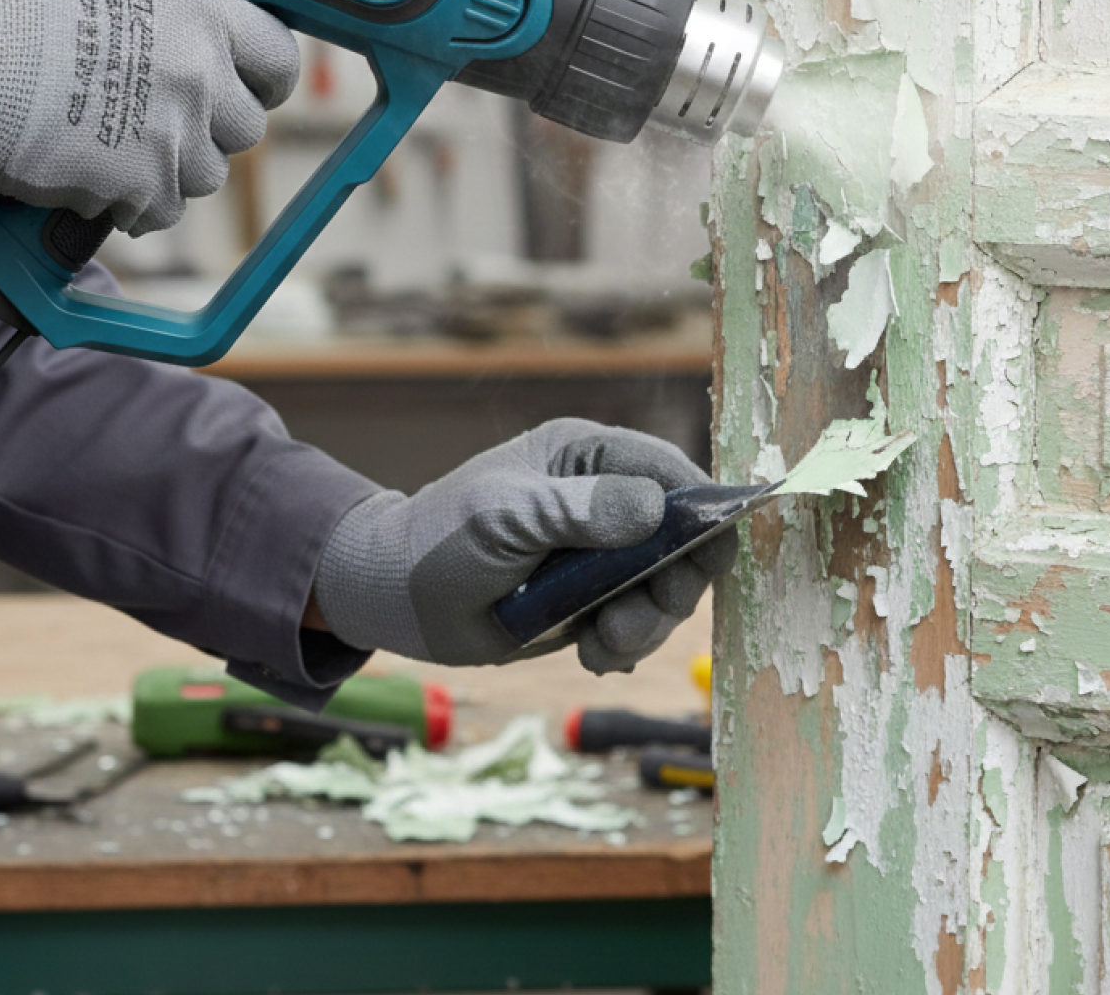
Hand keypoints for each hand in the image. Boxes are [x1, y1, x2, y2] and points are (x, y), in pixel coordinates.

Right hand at [0, 0, 298, 235]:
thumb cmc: (15, 7)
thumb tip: (204, 20)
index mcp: (204, 10)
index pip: (280, 59)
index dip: (262, 78)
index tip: (245, 87)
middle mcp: (202, 72)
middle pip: (247, 127)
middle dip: (209, 127)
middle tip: (161, 115)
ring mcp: (175, 133)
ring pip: (206, 174)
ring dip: (171, 166)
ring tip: (116, 139)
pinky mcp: (142, 185)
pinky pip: (162, 211)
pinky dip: (133, 202)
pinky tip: (95, 170)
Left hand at [313, 419, 738, 673]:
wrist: (397, 599)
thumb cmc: (441, 540)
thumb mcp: (505, 518)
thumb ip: (578, 511)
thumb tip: (655, 507)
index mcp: (585, 454)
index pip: (669, 471)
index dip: (702, 511)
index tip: (712, 558)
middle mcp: (603, 496)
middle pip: (682, 537)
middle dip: (669, 586)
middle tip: (630, 624)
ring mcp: (601, 550)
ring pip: (665, 587)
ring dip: (644, 625)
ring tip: (601, 647)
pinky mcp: (593, 597)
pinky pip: (638, 621)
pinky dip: (625, 644)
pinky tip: (592, 655)